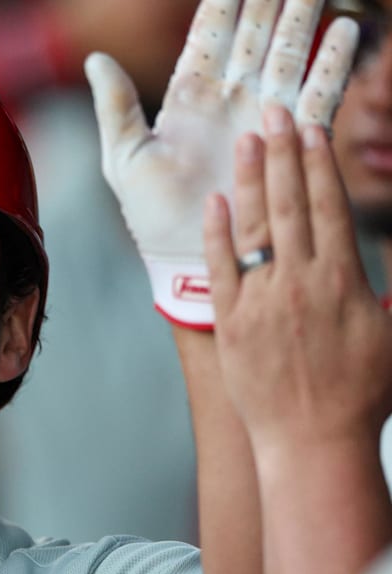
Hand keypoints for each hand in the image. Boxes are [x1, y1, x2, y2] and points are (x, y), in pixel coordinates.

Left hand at [88, 0, 356, 328]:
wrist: (187, 259)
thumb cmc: (150, 216)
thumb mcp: (124, 159)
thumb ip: (115, 107)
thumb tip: (96, 58)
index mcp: (189, 97)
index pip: (209, 35)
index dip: (223, 3)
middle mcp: (230, 99)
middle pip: (255, 35)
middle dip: (270, 2)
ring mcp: (263, 116)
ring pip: (288, 55)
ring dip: (302, 22)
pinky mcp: (290, 142)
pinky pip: (318, 95)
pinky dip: (332, 63)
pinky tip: (345, 32)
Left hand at [205, 107, 391, 445]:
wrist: (314, 442)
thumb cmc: (362, 394)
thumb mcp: (390, 332)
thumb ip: (387, 287)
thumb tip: (382, 250)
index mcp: (344, 282)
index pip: (329, 208)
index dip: (318, 165)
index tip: (310, 130)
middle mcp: (301, 284)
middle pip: (291, 206)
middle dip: (284, 155)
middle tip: (273, 114)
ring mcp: (262, 302)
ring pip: (255, 230)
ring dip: (252, 182)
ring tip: (246, 143)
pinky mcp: (231, 324)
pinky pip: (220, 270)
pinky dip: (217, 234)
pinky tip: (215, 202)